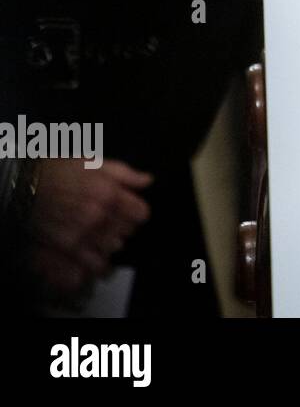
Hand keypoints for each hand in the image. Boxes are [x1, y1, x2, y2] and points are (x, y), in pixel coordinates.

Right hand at [26, 159, 151, 298]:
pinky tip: (95, 252)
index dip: (136, 211)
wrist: (24, 186)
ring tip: (102, 233)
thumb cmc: (59, 170)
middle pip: (129, 231)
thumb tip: (148, 181)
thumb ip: (125, 174)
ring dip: (112, 241)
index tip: (129, 210)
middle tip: (113, 220)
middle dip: (124, 225)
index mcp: (110, 193)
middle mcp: (100, 216)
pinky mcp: (68, 247)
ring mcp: (84, 233)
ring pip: (115, 247)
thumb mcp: (94, 163)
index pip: (141, 214)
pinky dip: (99, 260)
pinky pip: (95, 263)